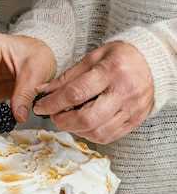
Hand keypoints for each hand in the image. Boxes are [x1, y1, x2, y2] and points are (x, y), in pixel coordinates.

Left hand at [33, 41, 153, 143]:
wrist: (153, 62)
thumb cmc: (121, 57)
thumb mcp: (93, 57)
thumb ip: (67, 76)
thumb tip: (43, 91)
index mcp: (110, 71)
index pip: (75, 93)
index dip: (53, 103)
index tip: (40, 107)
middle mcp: (123, 92)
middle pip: (87, 118)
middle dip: (63, 121)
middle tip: (54, 116)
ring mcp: (132, 109)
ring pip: (97, 131)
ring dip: (76, 129)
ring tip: (68, 119)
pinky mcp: (135, 121)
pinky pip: (108, 136)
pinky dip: (91, 134)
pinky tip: (84, 125)